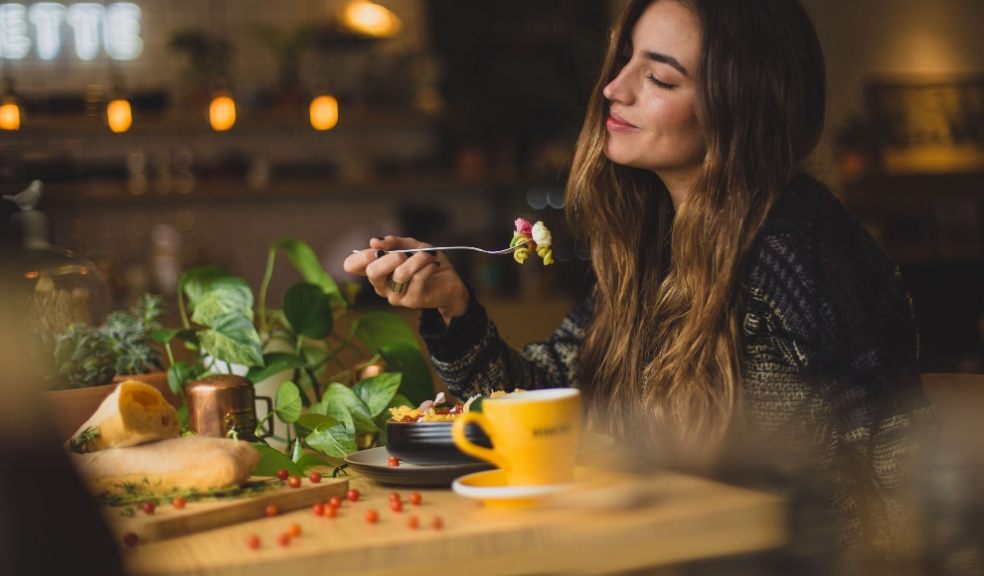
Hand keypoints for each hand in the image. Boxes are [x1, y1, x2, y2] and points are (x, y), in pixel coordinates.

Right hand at [343, 236, 468, 323]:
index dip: (360, 255)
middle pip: (372, 272)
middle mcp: (381, 286)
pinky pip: (418, 278)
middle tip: (404, 254)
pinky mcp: (412, 301)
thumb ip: (394, 242)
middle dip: (390, 257)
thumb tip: (374, 241)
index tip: (377, 249)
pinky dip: (428, 266)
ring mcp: (395, 296)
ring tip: (428, 256)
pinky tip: (433, 265)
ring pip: (400, 274)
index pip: (352, 266)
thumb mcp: (411, 246)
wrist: (450, 282)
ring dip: (417, 259)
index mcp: (377, 271)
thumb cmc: (427, 264)